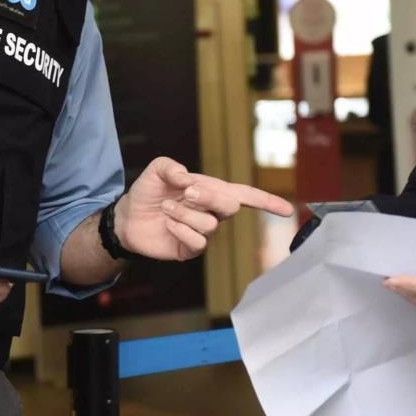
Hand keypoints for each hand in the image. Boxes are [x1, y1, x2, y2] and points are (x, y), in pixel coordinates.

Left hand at [116, 157, 293, 260]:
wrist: (127, 216)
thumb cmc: (148, 191)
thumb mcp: (157, 169)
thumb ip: (171, 166)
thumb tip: (186, 178)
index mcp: (213, 191)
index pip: (246, 196)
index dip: (267, 202)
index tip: (287, 211)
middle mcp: (212, 212)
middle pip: (230, 206)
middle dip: (210, 197)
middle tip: (187, 192)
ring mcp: (202, 232)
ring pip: (210, 225)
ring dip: (186, 214)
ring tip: (166, 208)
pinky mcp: (190, 249)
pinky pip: (197, 242)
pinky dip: (181, 230)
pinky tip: (168, 225)